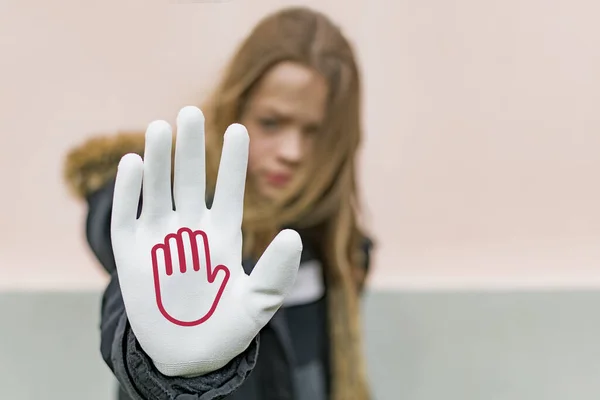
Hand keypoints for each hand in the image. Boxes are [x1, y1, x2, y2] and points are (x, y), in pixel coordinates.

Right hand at [111, 106, 301, 376]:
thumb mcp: (259, 304)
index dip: (232, 161)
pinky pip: (128, 216)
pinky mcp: (132, 254)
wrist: (189, 357)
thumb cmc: (229, 330)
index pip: (228, 189)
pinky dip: (129, 191)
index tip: (238, 128)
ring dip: (158, 160)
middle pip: (189, 180)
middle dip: (191, 148)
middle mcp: (191, 229)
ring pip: (158, 190)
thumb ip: (276, 272)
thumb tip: (293, 234)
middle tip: (191, 112)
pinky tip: (132, 163)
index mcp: (223, 235)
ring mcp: (160, 239)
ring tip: (161, 128)